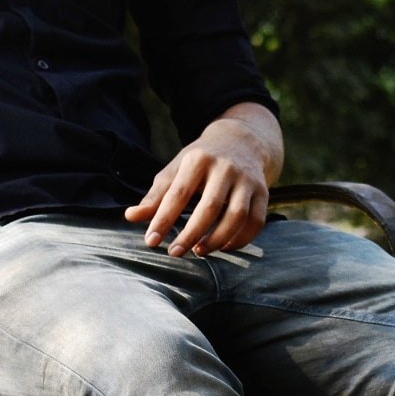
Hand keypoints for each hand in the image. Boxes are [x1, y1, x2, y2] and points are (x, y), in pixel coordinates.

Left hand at [124, 104, 281, 256]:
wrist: (241, 141)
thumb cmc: (200, 161)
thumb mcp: (175, 170)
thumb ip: (155, 195)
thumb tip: (130, 216)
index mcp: (198, 160)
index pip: (178, 194)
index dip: (164, 219)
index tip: (151, 241)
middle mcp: (225, 168)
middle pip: (209, 208)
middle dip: (190, 234)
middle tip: (174, 253)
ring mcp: (247, 180)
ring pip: (237, 216)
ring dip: (217, 239)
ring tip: (199, 251)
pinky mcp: (264, 192)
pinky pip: (256, 222)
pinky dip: (241, 240)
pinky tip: (223, 247)